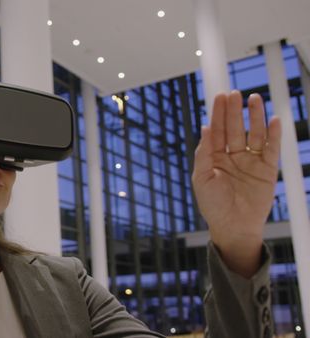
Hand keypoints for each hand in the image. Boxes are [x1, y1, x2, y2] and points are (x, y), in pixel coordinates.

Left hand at [192, 91, 281, 277]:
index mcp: (215, 157)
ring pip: (254, 134)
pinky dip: (274, 134)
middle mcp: (233, 156)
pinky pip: (271, 149)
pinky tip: (274, 120)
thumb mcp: (202, 178)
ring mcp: (251, 161)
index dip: (218, 114)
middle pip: (234, 128)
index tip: (220, 97)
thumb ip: (204, 153)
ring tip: (254, 99)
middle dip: (234, 111)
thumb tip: (204, 128)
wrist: (233, 226)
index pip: (217, 130)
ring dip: (254, 117)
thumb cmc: (213, 205)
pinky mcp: (267, 170)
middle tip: (235, 93)